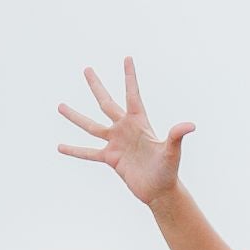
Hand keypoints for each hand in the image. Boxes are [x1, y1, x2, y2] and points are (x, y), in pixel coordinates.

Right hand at [56, 56, 194, 206]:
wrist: (160, 191)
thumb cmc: (168, 170)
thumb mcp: (172, 151)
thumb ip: (176, 136)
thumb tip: (190, 125)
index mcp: (139, 122)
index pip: (133, 95)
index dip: (130, 77)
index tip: (127, 58)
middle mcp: (125, 129)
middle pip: (106, 103)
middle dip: (97, 86)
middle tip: (87, 69)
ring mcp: (116, 143)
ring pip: (91, 126)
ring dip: (76, 116)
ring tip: (60, 105)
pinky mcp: (110, 158)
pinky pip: (88, 153)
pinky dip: (75, 150)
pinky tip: (60, 147)